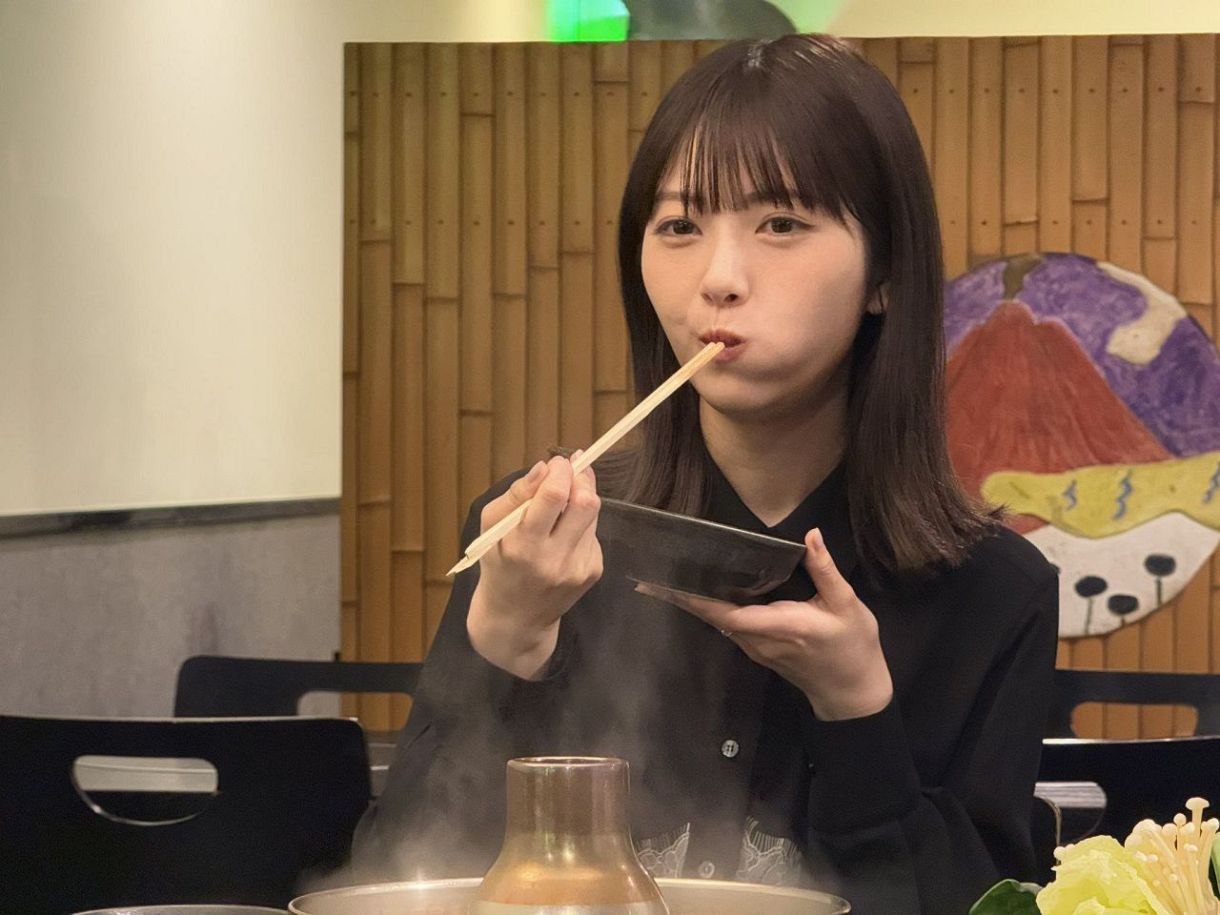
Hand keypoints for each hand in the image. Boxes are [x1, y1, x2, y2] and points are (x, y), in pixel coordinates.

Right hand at [467, 453, 602, 678]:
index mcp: (524, 546)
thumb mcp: (490, 528)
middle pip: (586, 503)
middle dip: (581, 478)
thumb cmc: (498, 565)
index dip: (561, 470)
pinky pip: (593, 533)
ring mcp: (578, 567)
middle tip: (570, 471)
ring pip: (593, 514)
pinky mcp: (593, 572)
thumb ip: (515, 495)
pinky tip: (563, 536)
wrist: (516, 618)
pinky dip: (580, 524)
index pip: (555, 497)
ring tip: (561, 507)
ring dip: (580, 500)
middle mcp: (556, 559)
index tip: (558, 462)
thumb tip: (544, 467)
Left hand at [635, 528, 892, 720]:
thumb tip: (811, 536)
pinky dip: (710, 610)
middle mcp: (760, 640)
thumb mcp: (847, 605)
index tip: (667, 585)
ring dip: (693, 603)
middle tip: (652, 574)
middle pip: (714, 617)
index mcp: (780, 626)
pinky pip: (727, 627)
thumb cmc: (853, 646)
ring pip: (718, 623)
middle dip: (683, 597)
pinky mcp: (758, 650)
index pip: (728, 613)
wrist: (853, 692)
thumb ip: (826, 570)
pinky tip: (701, 592)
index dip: (696, 599)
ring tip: (669, 578)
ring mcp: (756, 649)